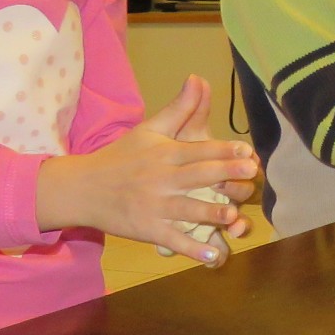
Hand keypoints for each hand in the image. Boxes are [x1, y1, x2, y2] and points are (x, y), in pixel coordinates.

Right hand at [36, 76, 259, 264]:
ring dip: (210, 213)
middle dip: (224, 175)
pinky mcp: (146, 230)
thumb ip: (179, 108)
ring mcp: (153, 206)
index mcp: (164, 154)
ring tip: (234, 215)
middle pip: (196, 176)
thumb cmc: (121, 157)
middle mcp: (160, 179)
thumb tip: (199, 78)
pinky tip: (215, 256)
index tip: (247, 151)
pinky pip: (173, 240)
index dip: (223, 150)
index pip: (197, 150)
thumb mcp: (148, 130)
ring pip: (186, 210)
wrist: (81, 188)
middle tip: (252, 174)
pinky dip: (193, 249)